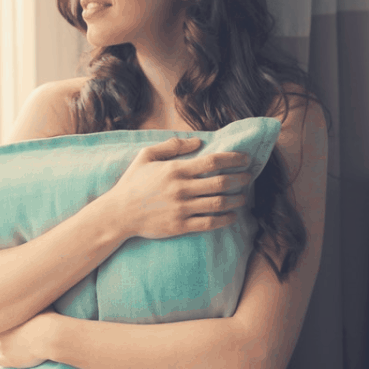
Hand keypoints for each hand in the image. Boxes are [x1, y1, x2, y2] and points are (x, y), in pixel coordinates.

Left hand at [0, 307, 55, 368]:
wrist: (49, 337)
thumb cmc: (47, 319)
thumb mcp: (41, 305)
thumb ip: (36, 303)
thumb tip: (40, 296)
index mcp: (6, 319)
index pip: (5, 322)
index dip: (15, 325)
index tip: (23, 327)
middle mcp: (0, 333)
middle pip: (2, 335)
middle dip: (11, 336)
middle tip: (24, 337)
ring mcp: (3, 347)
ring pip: (1, 347)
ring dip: (9, 348)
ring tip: (22, 349)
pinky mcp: (8, 360)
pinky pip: (0, 361)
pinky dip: (6, 360)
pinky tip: (15, 358)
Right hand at [104, 137, 252, 239]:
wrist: (118, 214)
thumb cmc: (132, 183)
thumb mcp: (146, 156)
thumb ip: (172, 145)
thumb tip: (198, 142)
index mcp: (175, 169)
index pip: (213, 162)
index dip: (233, 159)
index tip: (245, 159)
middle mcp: (181, 189)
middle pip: (221, 182)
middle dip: (240, 179)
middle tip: (249, 177)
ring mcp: (181, 209)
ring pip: (218, 203)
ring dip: (236, 199)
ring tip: (243, 196)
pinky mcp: (180, 226)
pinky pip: (209, 223)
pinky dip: (225, 219)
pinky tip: (232, 216)